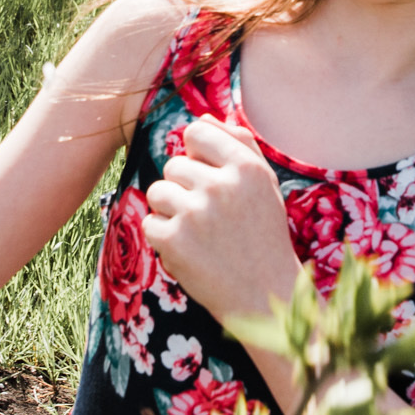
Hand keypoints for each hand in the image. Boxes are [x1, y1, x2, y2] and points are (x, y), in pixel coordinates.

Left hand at [142, 115, 300, 325]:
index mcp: (246, 167)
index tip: (206, 174)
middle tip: (207, 214)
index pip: (197, 131)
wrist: (264, 296)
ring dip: (170, 211)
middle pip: (174, 163)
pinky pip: (149, 222)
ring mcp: (195, 213)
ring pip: (157, 191)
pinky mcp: (173, 241)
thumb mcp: (265, 185)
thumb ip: (239, 145)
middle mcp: (221, 185)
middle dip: (183, 186)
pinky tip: (189, 250)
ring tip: (197, 232)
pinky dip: (163, 237)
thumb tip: (204, 118)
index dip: (196, 152)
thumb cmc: (264, 237)